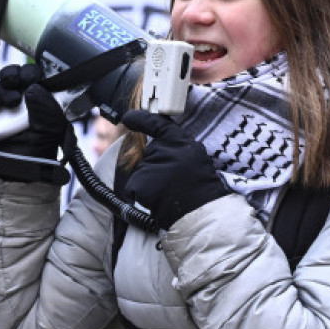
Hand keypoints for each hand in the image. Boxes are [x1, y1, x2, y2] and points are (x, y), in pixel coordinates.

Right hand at [0, 64, 69, 182]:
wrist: (18, 173)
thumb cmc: (39, 152)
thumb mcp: (52, 130)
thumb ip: (47, 108)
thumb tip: (34, 88)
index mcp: (42, 99)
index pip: (37, 76)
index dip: (33, 72)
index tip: (34, 76)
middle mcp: (23, 99)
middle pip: (16, 76)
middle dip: (17, 75)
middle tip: (20, 81)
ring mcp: (5, 106)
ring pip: (1, 85)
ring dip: (5, 89)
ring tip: (11, 101)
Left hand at [121, 110, 230, 229]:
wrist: (200, 211)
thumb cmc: (200, 186)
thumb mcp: (194, 156)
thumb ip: (176, 148)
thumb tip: (156, 145)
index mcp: (179, 142)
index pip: (157, 124)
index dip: (141, 119)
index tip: (129, 117)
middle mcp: (163, 150)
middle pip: (149, 155)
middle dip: (156, 166)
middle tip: (172, 180)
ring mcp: (149, 167)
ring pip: (142, 172)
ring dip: (150, 182)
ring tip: (168, 191)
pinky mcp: (139, 183)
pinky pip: (134, 187)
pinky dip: (141, 195)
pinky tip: (158, 199)